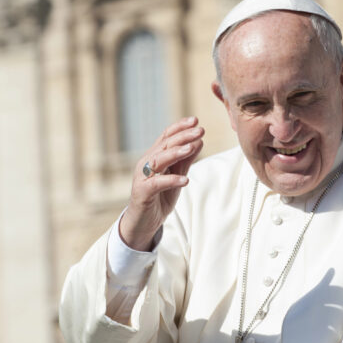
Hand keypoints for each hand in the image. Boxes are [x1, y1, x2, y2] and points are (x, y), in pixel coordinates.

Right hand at [120, 117, 204, 250]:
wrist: (144, 222)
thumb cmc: (160, 197)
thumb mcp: (177, 176)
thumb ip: (186, 160)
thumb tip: (199, 141)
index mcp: (154, 157)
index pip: (166, 137)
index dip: (180, 127)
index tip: (195, 120)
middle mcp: (146, 163)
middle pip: (164, 145)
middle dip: (183, 137)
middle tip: (199, 130)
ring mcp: (143, 177)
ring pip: (158, 160)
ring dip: (175, 153)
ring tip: (191, 148)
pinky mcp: (142, 192)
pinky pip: (157, 184)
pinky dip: (171, 180)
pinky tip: (185, 180)